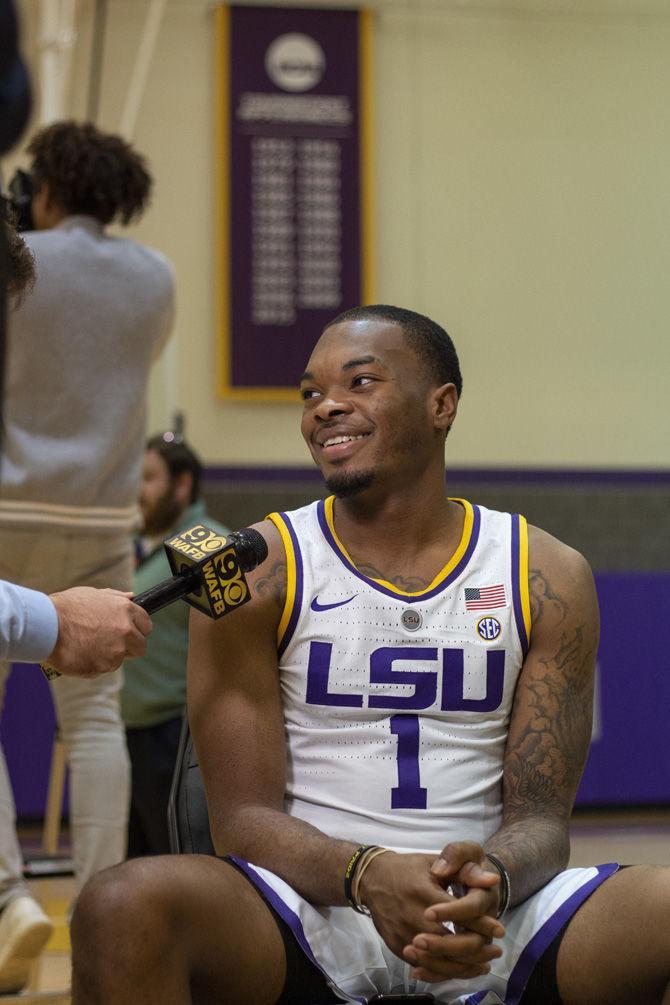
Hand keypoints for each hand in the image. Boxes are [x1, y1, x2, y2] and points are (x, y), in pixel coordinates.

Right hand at [47, 587, 151, 676]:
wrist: (45, 626)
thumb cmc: (66, 608)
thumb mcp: (93, 595)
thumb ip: (116, 598)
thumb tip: (132, 598)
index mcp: (125, 611)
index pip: (146, 625)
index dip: (137, 629)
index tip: (129, 631)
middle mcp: (125, 631)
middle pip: (140, 647)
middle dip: (129, 647)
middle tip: (109, 643)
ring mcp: (115, 652)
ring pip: (119, 660)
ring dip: (107, 656)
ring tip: (86, 645)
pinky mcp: (102, 667)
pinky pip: (101, 669)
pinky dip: (92, 665)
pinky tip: (79, 654)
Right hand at [357, 849, 500, 982]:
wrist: (371, 879)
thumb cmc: (408, 868)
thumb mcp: (434, 861)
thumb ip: (463, 870)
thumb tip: (493, 879)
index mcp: (424, 892)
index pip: (458, 914)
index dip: (482, 924)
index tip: (499, 931)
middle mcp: (413, 917)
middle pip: (450, 944)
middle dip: (476, 951)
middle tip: (495, 952)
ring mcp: (403, 934)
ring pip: (438, 961)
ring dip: (464, 967)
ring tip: (483, 965)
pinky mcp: (396, 946)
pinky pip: (423, 966)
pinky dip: (444, 971)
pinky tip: (460, 969)